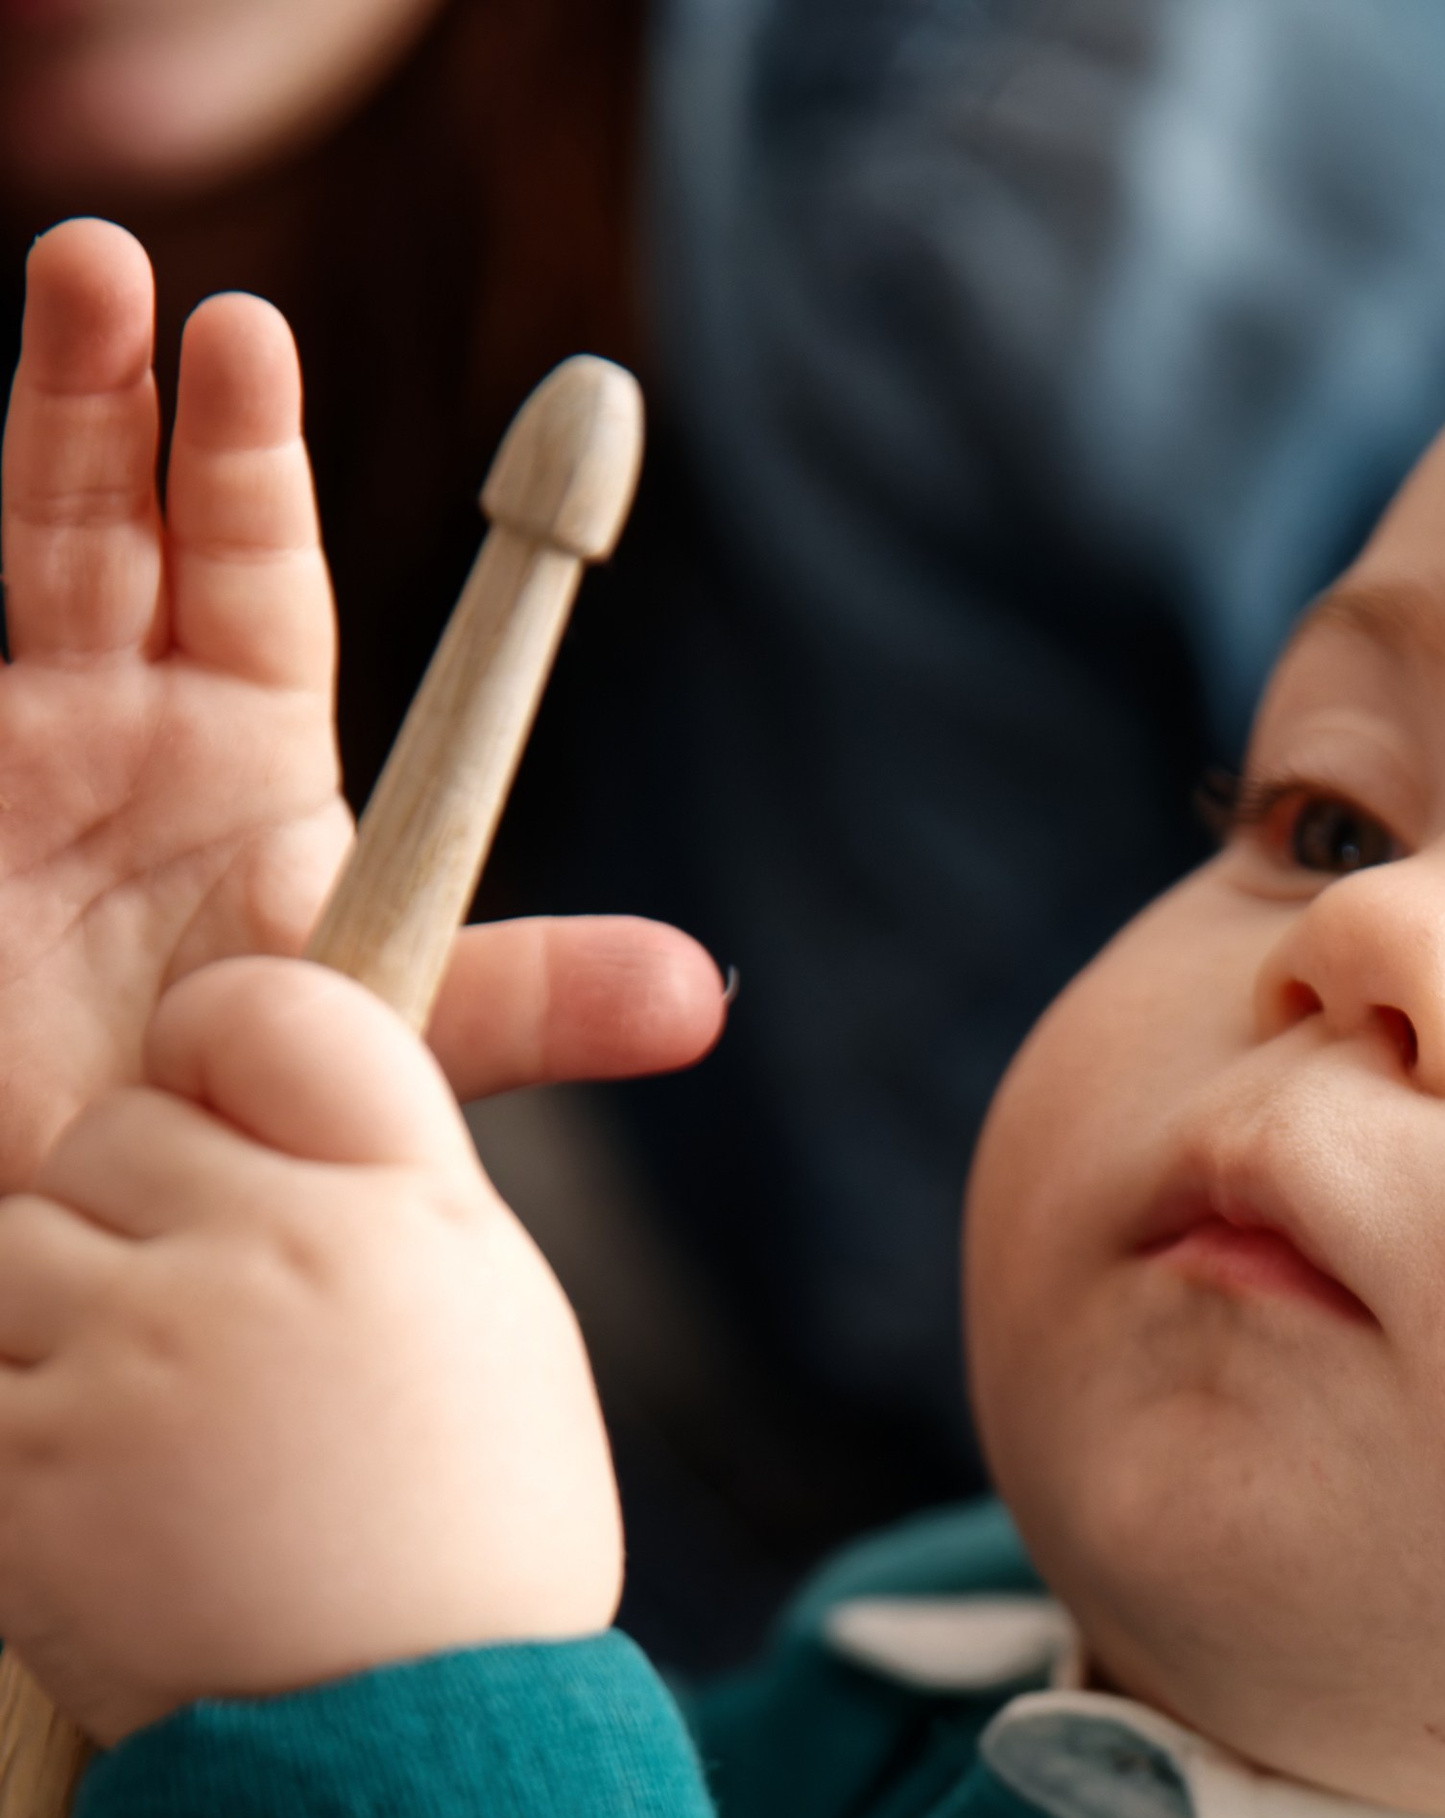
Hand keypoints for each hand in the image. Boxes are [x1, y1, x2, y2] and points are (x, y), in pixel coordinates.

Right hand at [0, 221, 723, 1192]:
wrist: (110, 1239)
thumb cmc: (253, 1130)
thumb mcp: (393, 1053)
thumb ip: (524, 1003)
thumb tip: (704, 993)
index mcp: (252, 756)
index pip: (253, 568)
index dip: (245, 458)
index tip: (247, 340)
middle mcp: (131, 726)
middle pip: (127, 522)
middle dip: (127, 399)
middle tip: (132, 281)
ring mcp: (21, 760)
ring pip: (33, 552)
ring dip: (44, 422)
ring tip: (65, 279)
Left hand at [0, 958, 621, 1743]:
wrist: (422, 1771)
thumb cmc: (470, 1557)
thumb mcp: (491, 1332)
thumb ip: (388, 1187)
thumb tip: (271, 1063)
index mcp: (402, 1216)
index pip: (271, 1016)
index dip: (227, 1049)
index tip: (220, 1104)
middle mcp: (269, 1261)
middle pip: (118, 1134)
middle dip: (132, 1220)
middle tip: (202, 1355)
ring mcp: (135, 1361)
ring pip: (15, 1248)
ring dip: (54, 1328)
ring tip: (148, 1450)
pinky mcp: (28, 1470)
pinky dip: (17, 1442)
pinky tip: (100, 1514)